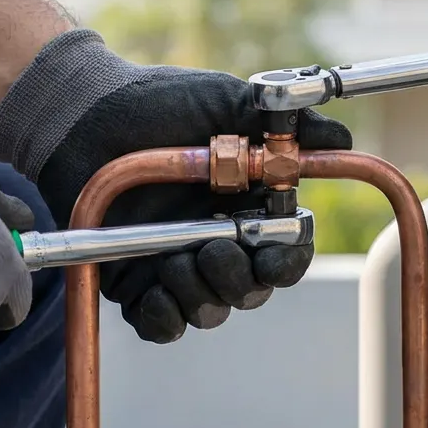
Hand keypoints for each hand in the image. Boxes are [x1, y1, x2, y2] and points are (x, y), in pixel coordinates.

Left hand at [0, 29, 351, 343]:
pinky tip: (157, 290)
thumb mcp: (228, 103)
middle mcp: (217, 240)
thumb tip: (342, 140)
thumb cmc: (158, 103)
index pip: (285, 253)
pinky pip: (158, 323)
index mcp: (247, 206)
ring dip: (201, 294)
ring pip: (208, 311)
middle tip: (214, 251)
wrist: (85, 113)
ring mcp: (175, 264)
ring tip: (175, 259)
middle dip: (240, 280)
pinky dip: (163, 317)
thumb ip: (287, 124)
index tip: (273, 256)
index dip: (286, 262)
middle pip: (250, 290)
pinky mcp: (133, 281)